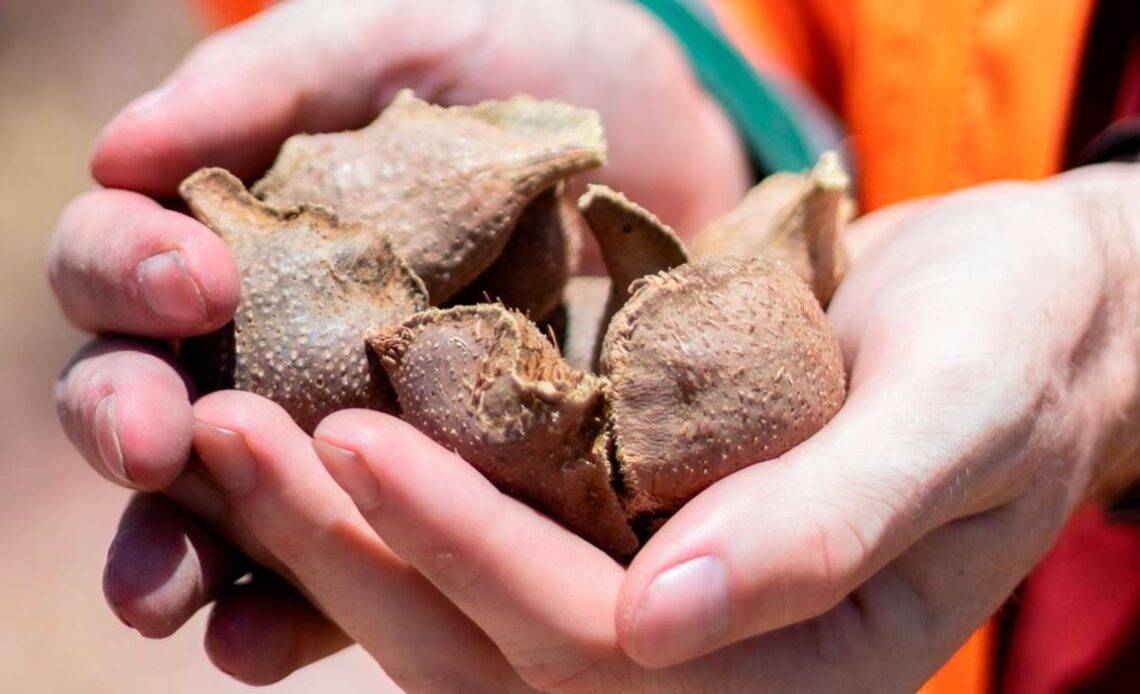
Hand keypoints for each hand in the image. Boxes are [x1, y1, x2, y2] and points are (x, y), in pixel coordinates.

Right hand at [50, 0, 748, 682]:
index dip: (126, 275)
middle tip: (150, 440)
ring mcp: (346, 428)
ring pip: (225, 505)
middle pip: (151, 395)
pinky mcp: (432, 497)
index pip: (128, 262)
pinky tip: (267, 640)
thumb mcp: (414, 33)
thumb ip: (283, 72)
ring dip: (184, 553)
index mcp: (244, 233)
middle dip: (128, 422)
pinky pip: (347, 570)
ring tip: (169, 594)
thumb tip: (124, 152)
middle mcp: (273, 340)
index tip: (193, 281)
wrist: (680, 146)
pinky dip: (298, 610)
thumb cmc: (537, 65)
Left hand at [186, 164, 1139, 689]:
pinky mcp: (627, 535)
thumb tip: (667, 623)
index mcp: (804, 670)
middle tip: (226, 432)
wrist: (1020, 308)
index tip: (357, 437)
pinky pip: (489, 542)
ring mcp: (666, 606)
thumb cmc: (1016, 347)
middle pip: (496, 646)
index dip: (473, 551)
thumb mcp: (961, 413)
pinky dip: (390, 500)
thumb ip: (831, 524)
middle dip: (355, 545)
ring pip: (465, 608)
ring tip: (231, 432)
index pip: (601, 648)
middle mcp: (714, 664)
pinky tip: (311, 433)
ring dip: (340, 527)